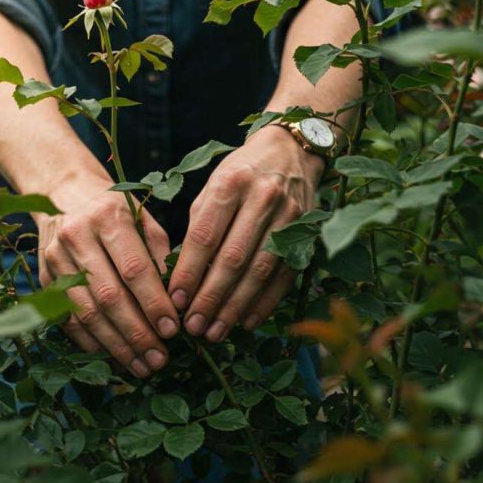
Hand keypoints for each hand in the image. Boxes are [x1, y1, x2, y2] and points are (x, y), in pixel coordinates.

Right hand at [37, 174, 177, 377]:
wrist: (65, 193)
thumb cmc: (116, 211)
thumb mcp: (143, 221)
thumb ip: (160, 257)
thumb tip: (178, 304)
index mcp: (109, 218)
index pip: (135, 269)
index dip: (154, 304)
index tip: (173, 330)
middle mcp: (78, 237)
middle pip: (109, 296)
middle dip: (137, 333)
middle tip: (159, 359)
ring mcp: (56, 258)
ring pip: (86, 312)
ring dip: (116, 346)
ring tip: (141, 366)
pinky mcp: (44, 277)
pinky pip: (67, 318)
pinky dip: (91, 343)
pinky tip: (114, 358)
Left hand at [168, 126, 323, 341]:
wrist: (290, 151)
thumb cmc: (240, 173)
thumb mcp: (213, 186)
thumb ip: (200, 226)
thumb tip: (182, 278)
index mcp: (231, 183)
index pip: (205, 236)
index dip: (189, 272)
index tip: (175, 302)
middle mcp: (262, 198)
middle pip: (233, 258)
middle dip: (211, 297)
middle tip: (194, 327)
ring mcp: (290, 216)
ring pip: (260, 270)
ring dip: (236, 306)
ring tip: (216, 331)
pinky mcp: (307, 232)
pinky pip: (284, 275)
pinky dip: (265, 302)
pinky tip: (246, 322)